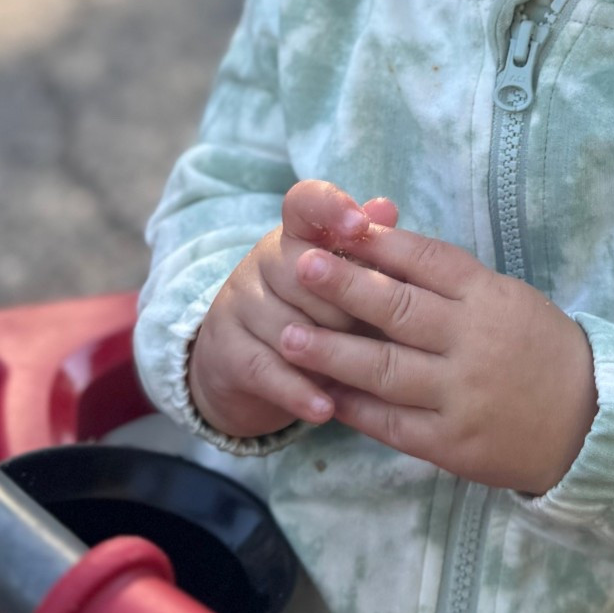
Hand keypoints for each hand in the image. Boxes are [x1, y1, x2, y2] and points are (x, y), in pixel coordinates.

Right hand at [188, 180, 397, 437]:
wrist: (246, 364)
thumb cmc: (318, 312)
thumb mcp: (345, 281)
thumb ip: (368, 250)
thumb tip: (385, 208)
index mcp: (298, 233)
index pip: (305, 202)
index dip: (331, 208)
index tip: (358, 224)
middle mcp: (264, 259)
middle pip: (306, 273)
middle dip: (347, 308)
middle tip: (380, 332)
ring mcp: (240, 303)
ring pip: (290, 325)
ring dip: (329, 354)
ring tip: (365, 378)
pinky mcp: (227, 351)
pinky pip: (267, 370)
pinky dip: (299, 392)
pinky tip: (326, 410)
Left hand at [281, 224, 597, 494]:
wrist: (588, 421)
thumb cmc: (539, 348)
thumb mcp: (507, 298)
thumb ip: (451, 279)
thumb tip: (381, 244)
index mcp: (489, 298)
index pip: (426, 261)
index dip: (379, 244)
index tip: (336, 229)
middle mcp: (473, 342)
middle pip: (398, 309)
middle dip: (344, 287)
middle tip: (300, 267)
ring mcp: (461, 395)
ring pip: (385, 369)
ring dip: (332, 351)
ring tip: (288, 336)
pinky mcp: (452, 444)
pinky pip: (392, 424)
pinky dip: (354, 408)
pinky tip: (322, 393)